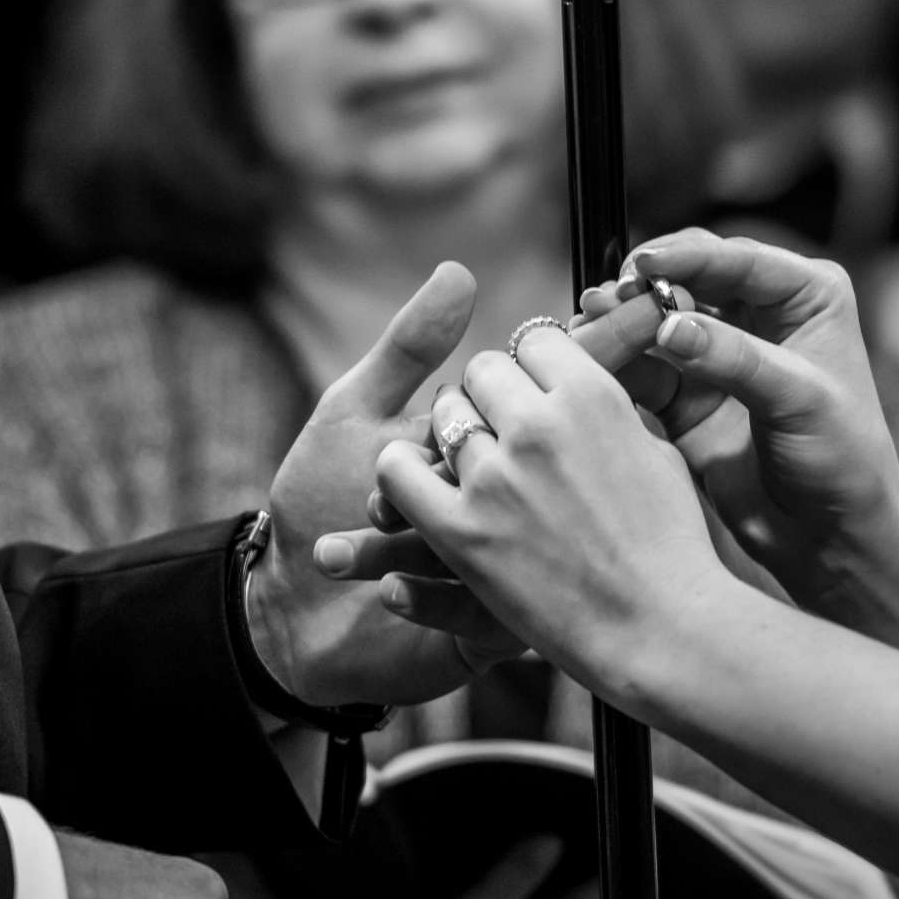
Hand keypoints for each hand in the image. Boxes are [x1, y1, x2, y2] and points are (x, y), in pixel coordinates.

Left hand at [247, 263, 524, 705]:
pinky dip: (433, 597)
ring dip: (427, 536)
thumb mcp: (356, 415)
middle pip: (533, 467)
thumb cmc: (319, 499)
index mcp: (484, 441)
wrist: (287, 610)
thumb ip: (408, 348)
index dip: (568, 370)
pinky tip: (388, 590)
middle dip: (456, 468)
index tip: (610, 333)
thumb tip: (460, 271)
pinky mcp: (492, 627)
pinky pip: (491, 610)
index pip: (544, 395)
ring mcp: (506, 565)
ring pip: (511, 539)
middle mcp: (506, 499)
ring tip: (365, 528)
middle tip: (382, 484)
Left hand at [360, 325, 728, 692]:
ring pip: (444, 414)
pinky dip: (401, 471)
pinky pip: (398, 473)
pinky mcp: (461, 532)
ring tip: (475, 467)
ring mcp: (497, 478)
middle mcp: (540, 425)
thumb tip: (579, 377)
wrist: (661, 630)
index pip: (535, 339)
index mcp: (593, 396)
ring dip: (455, 433)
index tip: (537, 391)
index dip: (534, 366)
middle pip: (483, 369)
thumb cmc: (672, 547)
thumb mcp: (658, 454)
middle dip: (492, 395)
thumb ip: (610, 407)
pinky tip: (419, 485)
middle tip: (504, 431)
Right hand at [575, 232, 898, 607]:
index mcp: (805, 297)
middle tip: (609, 296)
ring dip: (623, 322)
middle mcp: (759, 317)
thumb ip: (734, 359)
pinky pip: (645, 369)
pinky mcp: (687, 397)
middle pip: (688, 280)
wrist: (832, 537)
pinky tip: (591, 360)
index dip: (686, 258)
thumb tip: (670, 325)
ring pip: (658, 322)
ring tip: (589, 321)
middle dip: (646, 287)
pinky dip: (618, 365)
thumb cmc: (844, 463)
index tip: (642, 265)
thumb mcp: (799, 401)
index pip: (737, 259)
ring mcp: (719, 356)